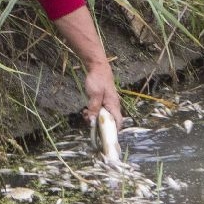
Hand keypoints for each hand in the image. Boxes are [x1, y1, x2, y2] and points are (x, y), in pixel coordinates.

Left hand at [52, 6, 122, 130]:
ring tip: (85, 115)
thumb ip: (93, 108)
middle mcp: (113, 105)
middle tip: (88, 122)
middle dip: (99, 125)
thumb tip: (92, 122)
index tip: (104, 137)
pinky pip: (100, 111)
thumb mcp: (94, 94)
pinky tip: (86, 110)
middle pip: (110, 121)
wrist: (98, 66)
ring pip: (104, 116)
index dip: (113, 132)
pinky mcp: (104, 100)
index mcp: (114, 105)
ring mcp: (109, 103)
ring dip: (94, 118)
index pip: (118, 123)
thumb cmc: (98, 79)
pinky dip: (93, 113)